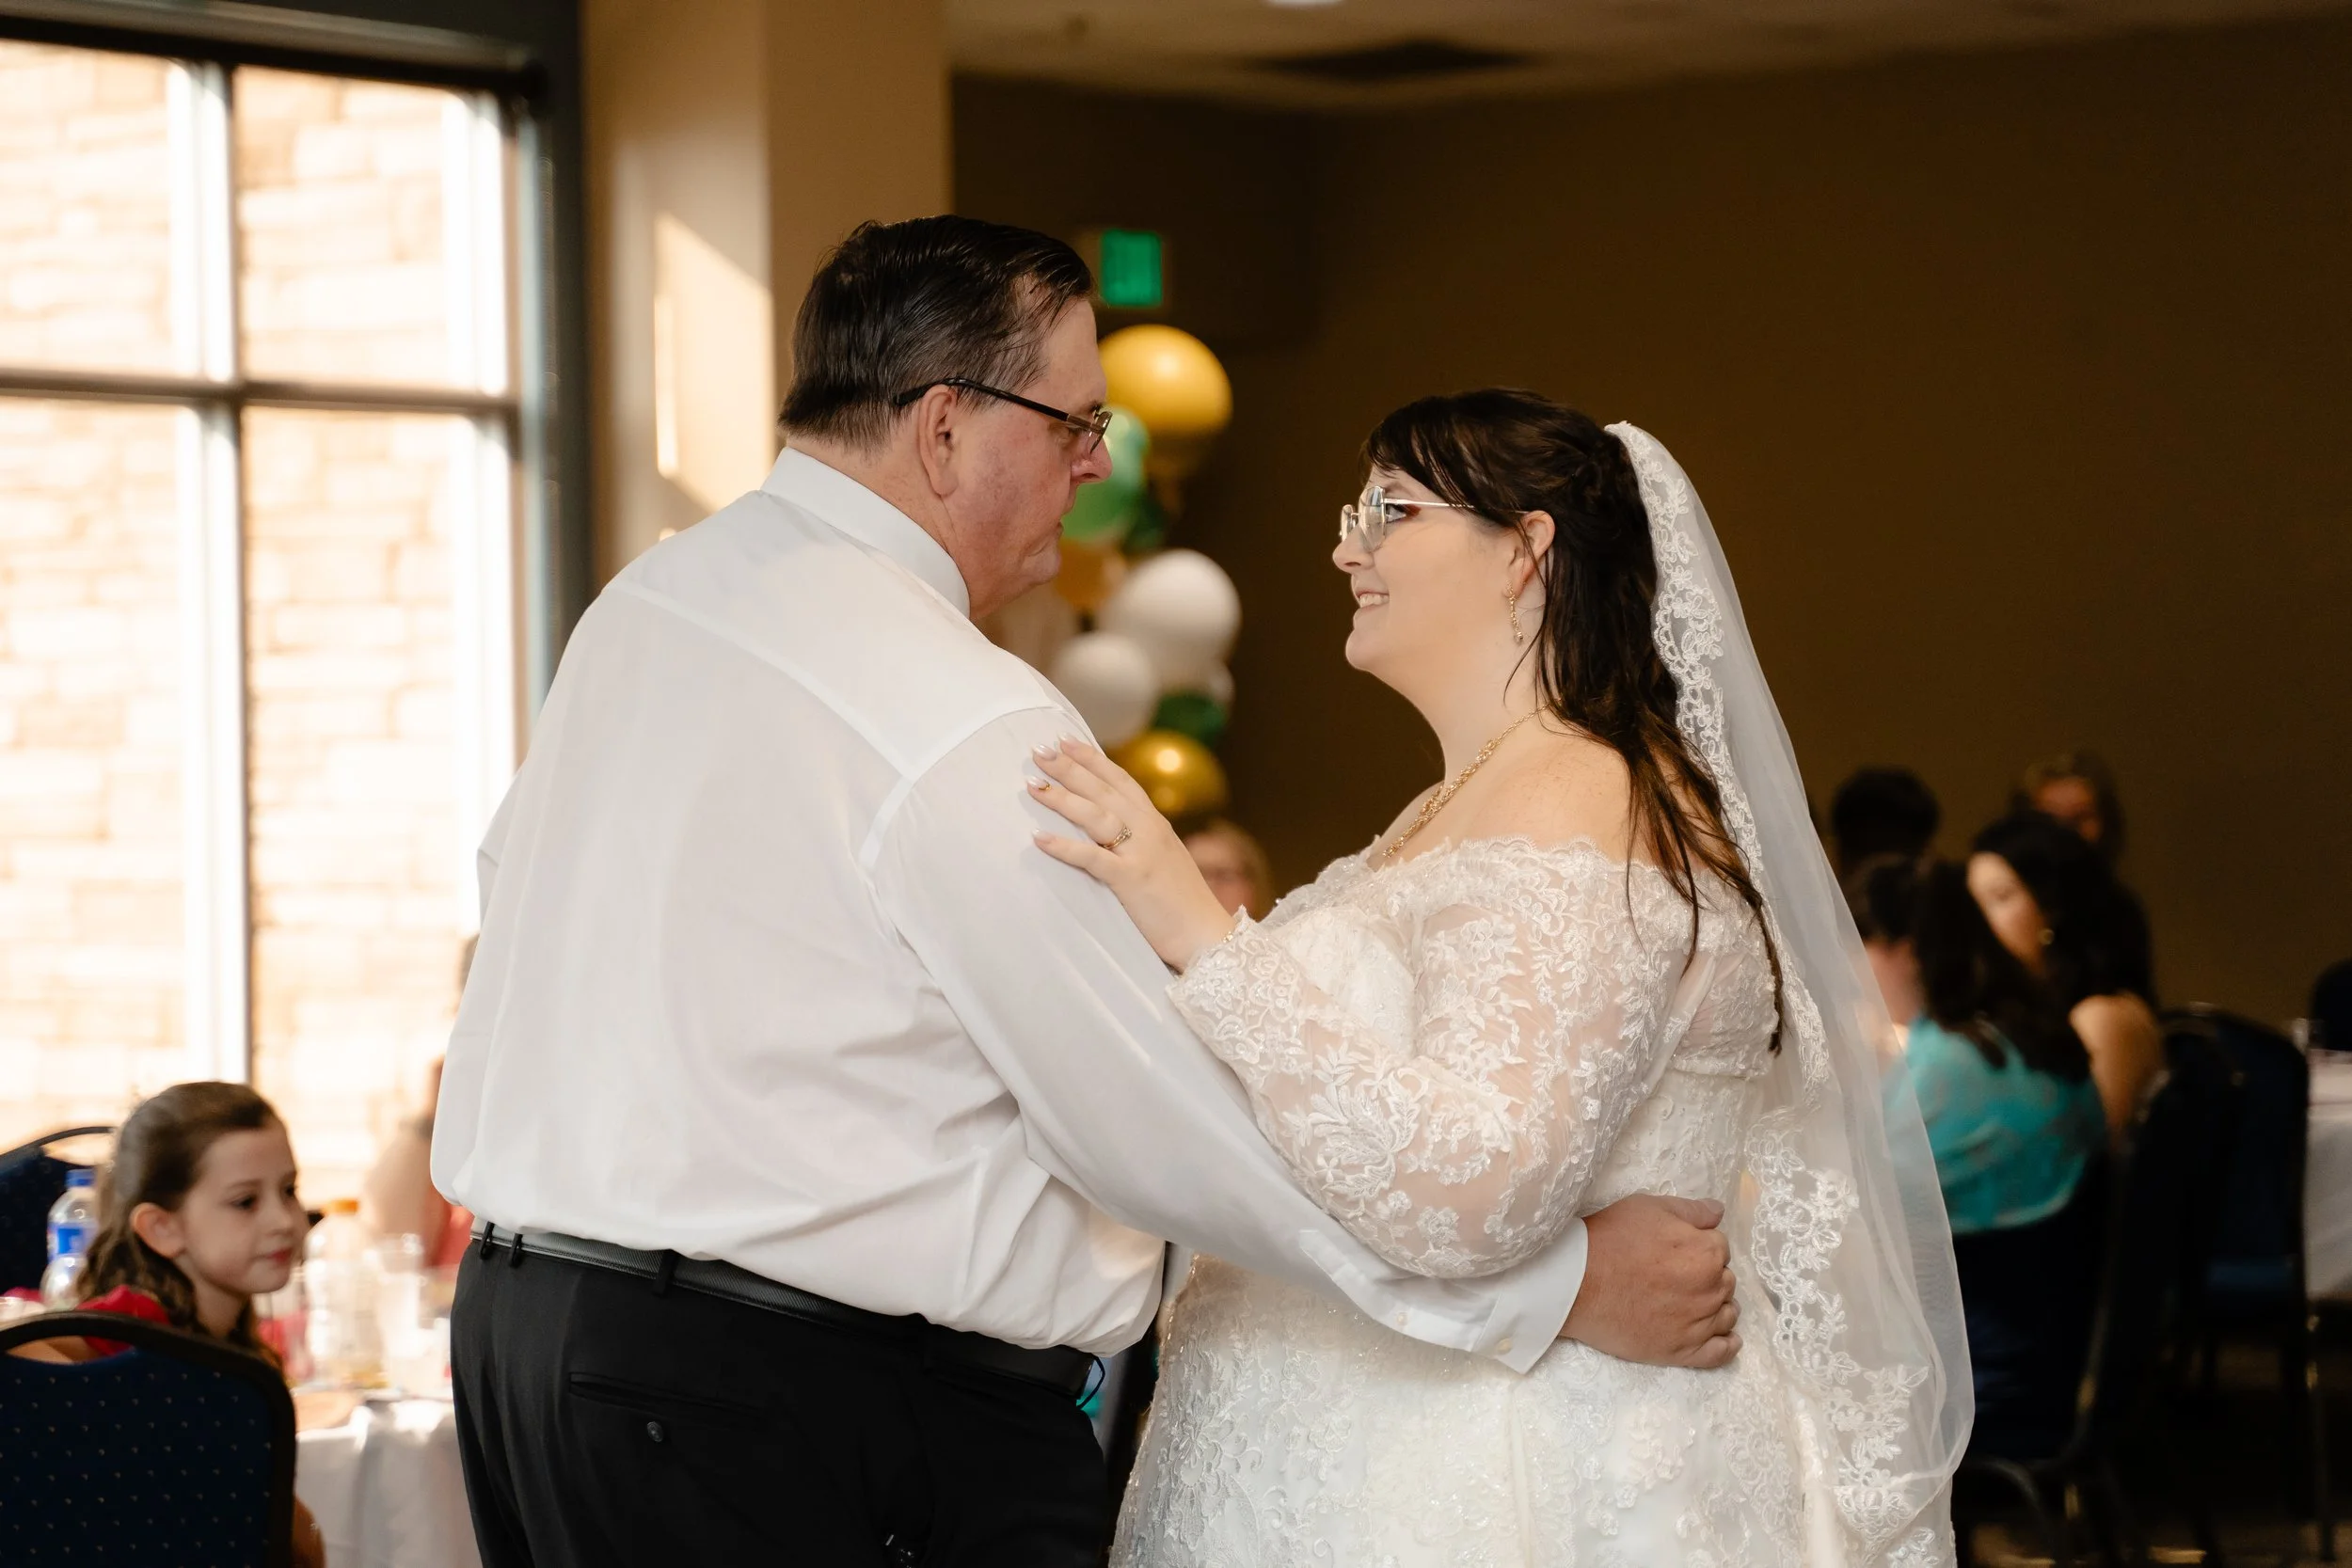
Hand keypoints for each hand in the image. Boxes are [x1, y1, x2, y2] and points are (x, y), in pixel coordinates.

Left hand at [1029, 738, 1237, 969]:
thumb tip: (1115, 829)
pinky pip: (1091, 857)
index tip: (1065, 741)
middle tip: (1039, 750)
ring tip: (1032, 784)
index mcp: (1156, 824)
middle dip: (1069, 767)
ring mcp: (1141, 853)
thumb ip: (1143, 841)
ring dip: (1061, 797)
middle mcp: (1149, 830)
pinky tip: (1038, 837)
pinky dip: (1063, 846)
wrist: (1207, 935)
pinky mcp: (1132, 879)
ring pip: (1095, 815)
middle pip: (1103, 790)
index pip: (1121, 781)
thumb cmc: (1184, 904)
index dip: (1093, 759)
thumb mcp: (1165, 860)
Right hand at [1557, 1194, 1739, 1369]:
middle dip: (1710, 1276)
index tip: (1680, 1250)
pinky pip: (1720, 1354)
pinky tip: (1724, 1338)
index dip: (1700, 1246)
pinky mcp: (1682, 1352)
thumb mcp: (1649, 1208)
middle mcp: (1710, 1290)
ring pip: (1727, 1315)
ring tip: (1696, 1302)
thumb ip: (1692, 1210)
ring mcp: (1698, 1325)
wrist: (1576, 1283)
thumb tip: (1719, 1213)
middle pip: (1725, 1282)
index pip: (1721, 1248)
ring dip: (1718, 1306)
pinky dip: (1727, 1346)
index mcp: (1707, 1253)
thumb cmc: (1610, 1239)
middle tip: (1680, 1274)